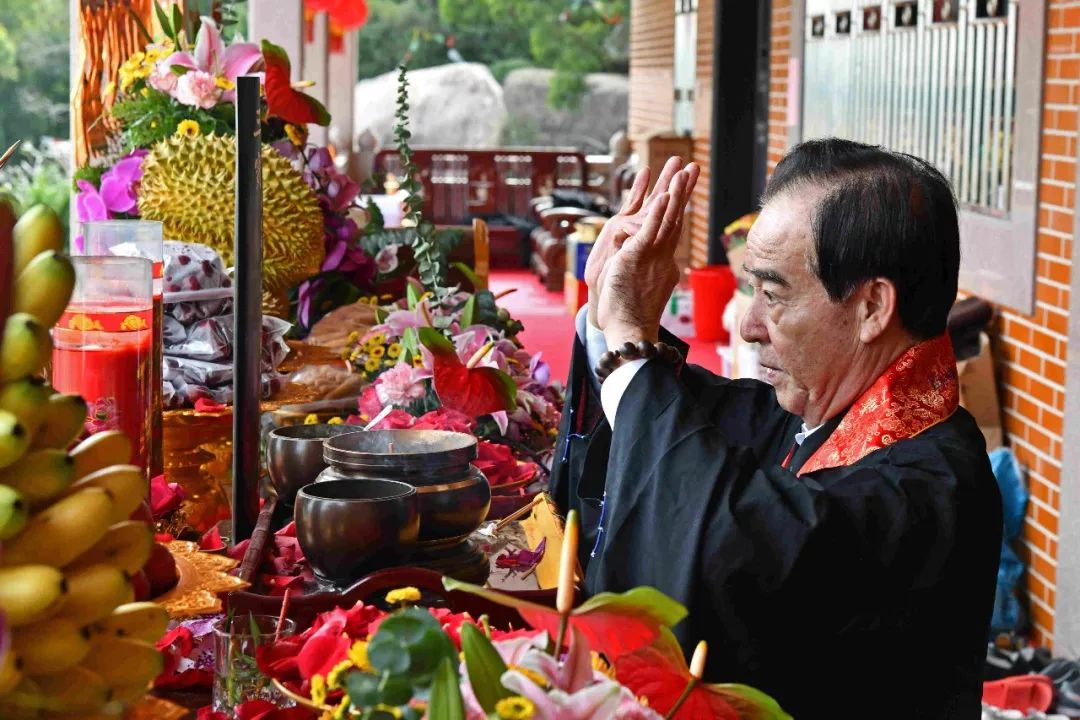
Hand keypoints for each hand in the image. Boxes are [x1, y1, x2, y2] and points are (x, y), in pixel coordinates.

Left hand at [597, 163, 698, 346]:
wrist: (628, 332)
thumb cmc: (627, 315)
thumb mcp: (637, 284)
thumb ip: (640, 265)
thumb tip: (634, 253)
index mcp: (664, 262)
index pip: (672, 227)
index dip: (678, 204)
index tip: (684, 186)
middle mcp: (663, 257)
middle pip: (675, 216)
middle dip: (684, 190)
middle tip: (693, 167)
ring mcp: (653, 257)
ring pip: (667, 220)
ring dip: (675, 193)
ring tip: (682, 170)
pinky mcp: (638, 258)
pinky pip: (650, 231)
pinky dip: (657, 211)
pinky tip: (664, 194)